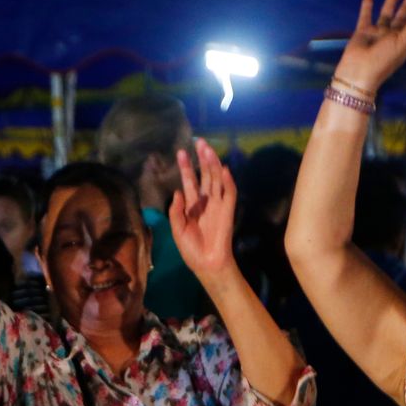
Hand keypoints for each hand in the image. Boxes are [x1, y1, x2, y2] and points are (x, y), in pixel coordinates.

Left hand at [169, 138, 237, 281]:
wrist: (206, 264)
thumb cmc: (190, 249)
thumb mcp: (177, 230)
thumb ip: (176, 211)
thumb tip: (178, 192)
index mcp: (192, 205)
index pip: (190, 181)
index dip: (186, 167)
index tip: (181, 152)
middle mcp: (206, 201)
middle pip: (205, 175)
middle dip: (202, 159)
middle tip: (199, 142)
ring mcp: (218, 205)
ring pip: (217, 180)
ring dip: (213, 164)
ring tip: (208, 149)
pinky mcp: (228, 211)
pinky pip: (229, 194)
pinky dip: (228, 182)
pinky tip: (224, 170)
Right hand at [331, 0, 405, 95]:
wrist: (358, 72)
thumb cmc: (383, 60)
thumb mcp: (402, 44)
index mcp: (403, 42)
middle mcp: (391, 37)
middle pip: (401, 20)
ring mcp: (376, 34)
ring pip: (385, 16)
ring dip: (389, 4)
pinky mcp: (362, 32)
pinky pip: (365, 18)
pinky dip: (366, 8)